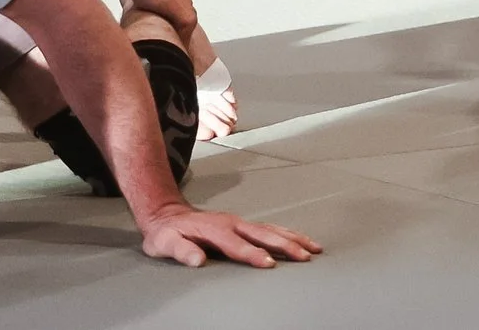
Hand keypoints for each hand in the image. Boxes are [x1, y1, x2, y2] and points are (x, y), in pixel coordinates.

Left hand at [139, 203, 320, 268]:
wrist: (167, 214)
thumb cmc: (167, 233)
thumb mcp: (165, 243)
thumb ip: (181, 250)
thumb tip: (197, 259)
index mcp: (215, 229)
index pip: (237, 245)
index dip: (253, 254)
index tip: (269, 264)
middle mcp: (231, 223)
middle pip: (263, 234)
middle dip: (286, 245)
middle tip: (305, 256)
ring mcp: (239, 222)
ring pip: (271, 229)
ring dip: (293, 238)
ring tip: (313, 248)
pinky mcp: (243, 225)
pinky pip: (269, 228)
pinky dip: (287, 234)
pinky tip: (298, 240)